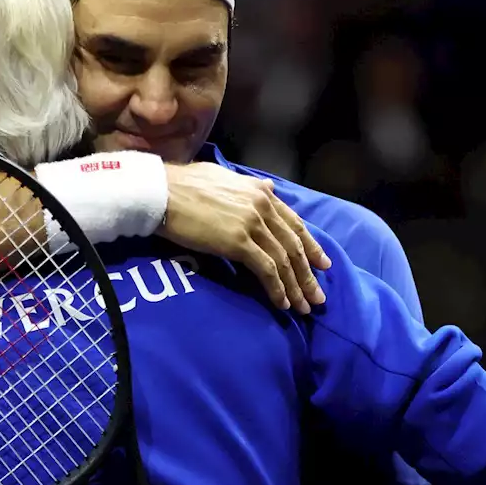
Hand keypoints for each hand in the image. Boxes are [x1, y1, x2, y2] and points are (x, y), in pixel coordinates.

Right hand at [160, 163, 330, 312]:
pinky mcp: (239, 243)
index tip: (322, 264)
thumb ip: (249, 186)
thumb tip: (267, 187)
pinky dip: (276, 289)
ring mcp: (252, 224)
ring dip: (295, 287)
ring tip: (303, 307)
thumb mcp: (224, 177)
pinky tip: (281, 303)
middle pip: (293, 245)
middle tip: (317, 296)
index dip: (311, 246)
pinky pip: (266, 270)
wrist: (162, 193)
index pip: (294, 223)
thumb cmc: (184, 185)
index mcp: (261, 191)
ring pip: (284, 261)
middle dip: (308, 274)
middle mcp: (263, 206)